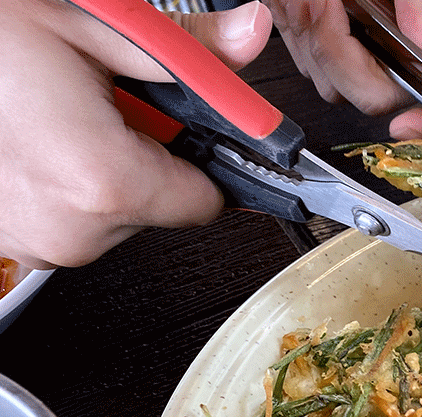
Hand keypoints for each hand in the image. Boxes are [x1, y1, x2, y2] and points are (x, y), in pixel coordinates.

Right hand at [0, 0, 271, 269]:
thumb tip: (253, 33)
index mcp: (104, 184)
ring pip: (113, 211)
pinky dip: (60, 176)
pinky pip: (66, 215)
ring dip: (100, 162)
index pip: (208, 199)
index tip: (184, 117)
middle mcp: (70, 231)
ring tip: (53, 108)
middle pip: (160, 205)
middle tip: (99, 97)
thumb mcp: (95, 23)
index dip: (201, 150)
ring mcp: (32, 243)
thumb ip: (189, 48)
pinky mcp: (7, 241)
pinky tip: (30, 132)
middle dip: (146, 151)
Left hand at [266, 0, 421, 139]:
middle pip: (384, 94)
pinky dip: (299, 33)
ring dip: (316, 42)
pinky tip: (305, 1)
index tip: (408, 124)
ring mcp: (367, 36)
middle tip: (331, 10)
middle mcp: (409, 34)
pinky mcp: (328, 31)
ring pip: (340, 84)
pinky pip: (311, 62)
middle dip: (348, 60)